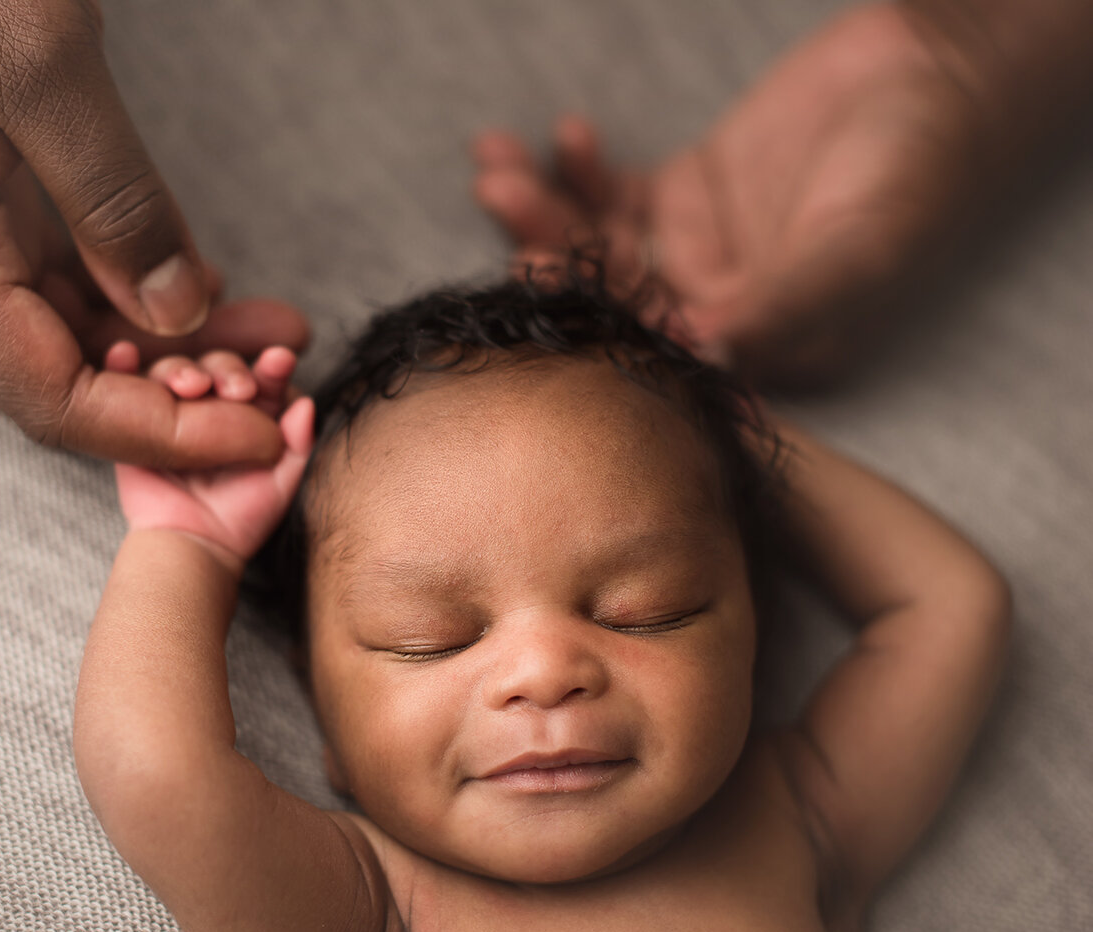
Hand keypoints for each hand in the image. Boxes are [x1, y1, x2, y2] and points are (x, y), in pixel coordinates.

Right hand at [0, 0, 307, 464]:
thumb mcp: (40, 66)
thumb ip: (114, 197)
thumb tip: (179, 312)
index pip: (50, 399)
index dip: (159, 435)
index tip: (259, 440)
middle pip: (67, 380)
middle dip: (182, 397)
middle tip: (283, 380)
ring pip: (75, 336)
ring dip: (173, 348)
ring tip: (272, 334)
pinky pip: (69, 281)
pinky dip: (142, 296)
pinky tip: (210, 291)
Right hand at [113, 346, 313, 568]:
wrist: (192, 547)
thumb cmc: (242, 518)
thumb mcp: (280, 482)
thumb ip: (296, 443)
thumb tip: (306, 402)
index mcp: (250, 413)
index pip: (261, 379)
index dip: (270, 368)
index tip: (279, 361)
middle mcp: (211, 404)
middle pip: (217, 367)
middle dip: (227, 370)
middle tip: (236, 389)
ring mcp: (172, 409)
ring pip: (174, 372)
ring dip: (179, 369)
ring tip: (188, 384)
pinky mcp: (136, 419)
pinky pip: (125, 385)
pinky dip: (122, 364)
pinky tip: (125, 354)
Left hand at [474, 4, 983, 382]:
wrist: (940, 75)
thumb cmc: (921, 168)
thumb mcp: (858, 245)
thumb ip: (783, 301)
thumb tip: (705, 349)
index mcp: (758, 349)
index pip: (655, 349)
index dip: (589, 315)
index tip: (531, 276)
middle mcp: (716, 314)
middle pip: (607, 295)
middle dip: (547, 249)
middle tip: (503, 202)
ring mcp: (694, 256)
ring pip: (597, 245)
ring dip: (545, 207)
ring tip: (498, 164)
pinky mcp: (684, 199)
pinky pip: (614, 196)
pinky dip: (580, 170)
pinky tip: (564, 137)